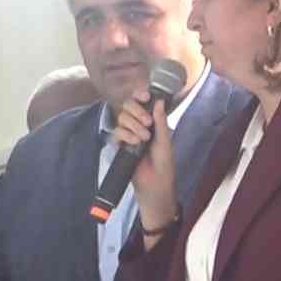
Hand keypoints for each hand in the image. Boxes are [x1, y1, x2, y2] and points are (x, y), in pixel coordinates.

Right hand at [110, 91, 177, 226]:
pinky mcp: (119, 145)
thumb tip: (159, 101)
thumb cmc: (164, 164)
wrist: (154, 184)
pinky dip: (125, 135)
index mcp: (152, 122)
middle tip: (147, 124)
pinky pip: (116, 133)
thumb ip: (160, 121)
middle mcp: (138, 126)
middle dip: (137, 112)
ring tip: (143, 139)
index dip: (140, 96)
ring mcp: (128, 135)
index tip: (145, 96)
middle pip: (128, 107)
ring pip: (122, 119)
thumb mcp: (165, 141)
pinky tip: (134, 143)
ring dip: (133, 126)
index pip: (142, 103)